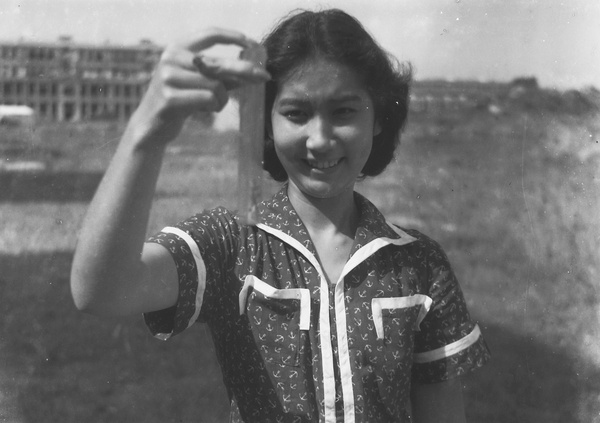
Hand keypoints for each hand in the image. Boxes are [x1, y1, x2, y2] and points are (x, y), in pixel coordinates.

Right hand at [130, 28, 269, 145]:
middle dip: (245, 70)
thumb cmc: (180, 100)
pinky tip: (206, 110)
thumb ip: (222, 74)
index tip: (253, 43)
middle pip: (218, 62)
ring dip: (223, 98)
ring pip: (215, 84)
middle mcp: (171, 57)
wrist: (152, 125)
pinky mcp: (170, 98)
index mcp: (178, 48)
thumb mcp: (199, 82)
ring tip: (214, 104)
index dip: (233, 36)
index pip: (209, 34)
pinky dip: (214, 106)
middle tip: (265, 76)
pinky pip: (208, 99)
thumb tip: (253, 68)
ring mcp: (168, 77)